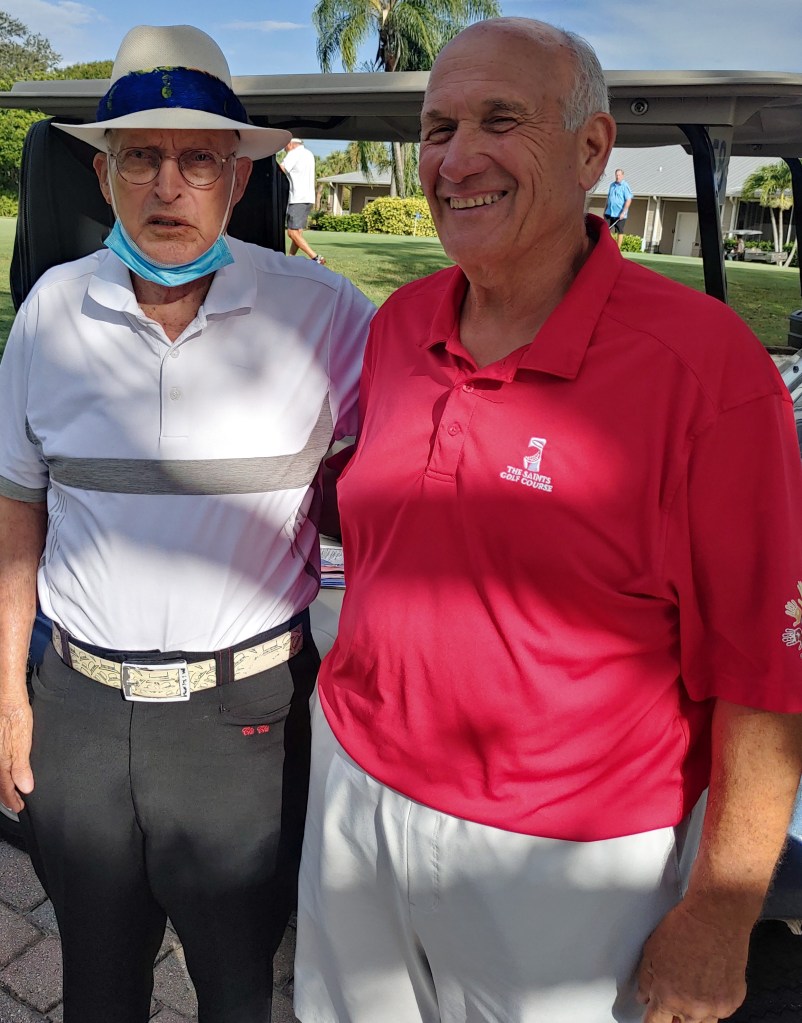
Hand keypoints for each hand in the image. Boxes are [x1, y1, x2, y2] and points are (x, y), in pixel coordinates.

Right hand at [0, 699, 33, 811]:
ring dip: (3, 785)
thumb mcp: (22, 742)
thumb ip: (21, 766)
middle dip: (6, 795)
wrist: (6, 696)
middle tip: (14, 804)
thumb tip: (25, 787)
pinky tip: (6, 772)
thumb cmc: (15, 716)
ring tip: (10, 792)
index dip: (11, 800)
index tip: (19, 807)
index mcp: (0, 761)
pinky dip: (2, 772)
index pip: (4, 788)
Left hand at [636, 899, 749, 1022]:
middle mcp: (693, 1008)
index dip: (653, 1018)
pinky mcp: (733, 1000)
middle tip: (673, 998)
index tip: (653, 1015)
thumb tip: (644, 996)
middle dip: (674, 1015)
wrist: (716, 917)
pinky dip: (714, 1002)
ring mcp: (715, 1007)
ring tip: (692, 989)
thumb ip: (645, 979)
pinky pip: (720, 1010)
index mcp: (668, 997)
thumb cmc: (686, 927)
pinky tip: (709, 982)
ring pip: (703, 1022)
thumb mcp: (651, 950)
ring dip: (695, 1013)